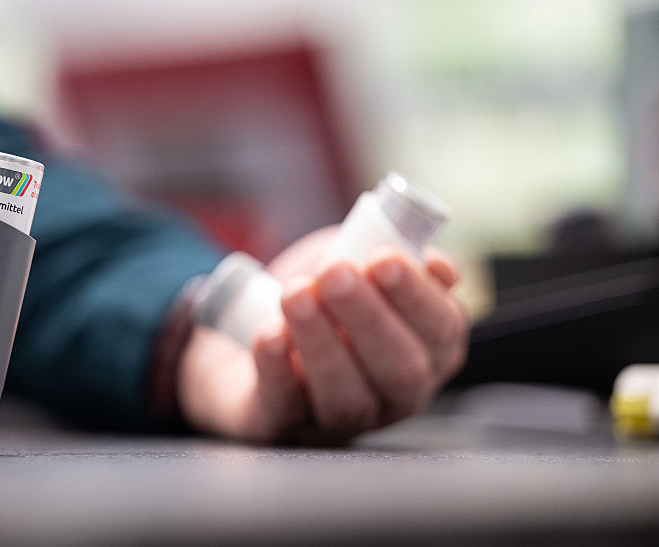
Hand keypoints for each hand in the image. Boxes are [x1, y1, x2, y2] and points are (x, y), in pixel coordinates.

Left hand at [176, 227, 466, 443]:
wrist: (243, 328)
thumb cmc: (319, 297)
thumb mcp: (362, 266)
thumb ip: (400, 260)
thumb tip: (437, 267)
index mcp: (426, 352)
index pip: (442, 331)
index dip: (416, 296)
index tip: (382, 257)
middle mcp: (390, 395)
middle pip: (398, 371)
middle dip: (368, 317)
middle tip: (335, 271)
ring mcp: (336, 420)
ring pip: (343, 396)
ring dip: (320, 340)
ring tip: (296, 293)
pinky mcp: (279, 427)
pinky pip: (282, 406)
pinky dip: (276, 369)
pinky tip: (269, 334)